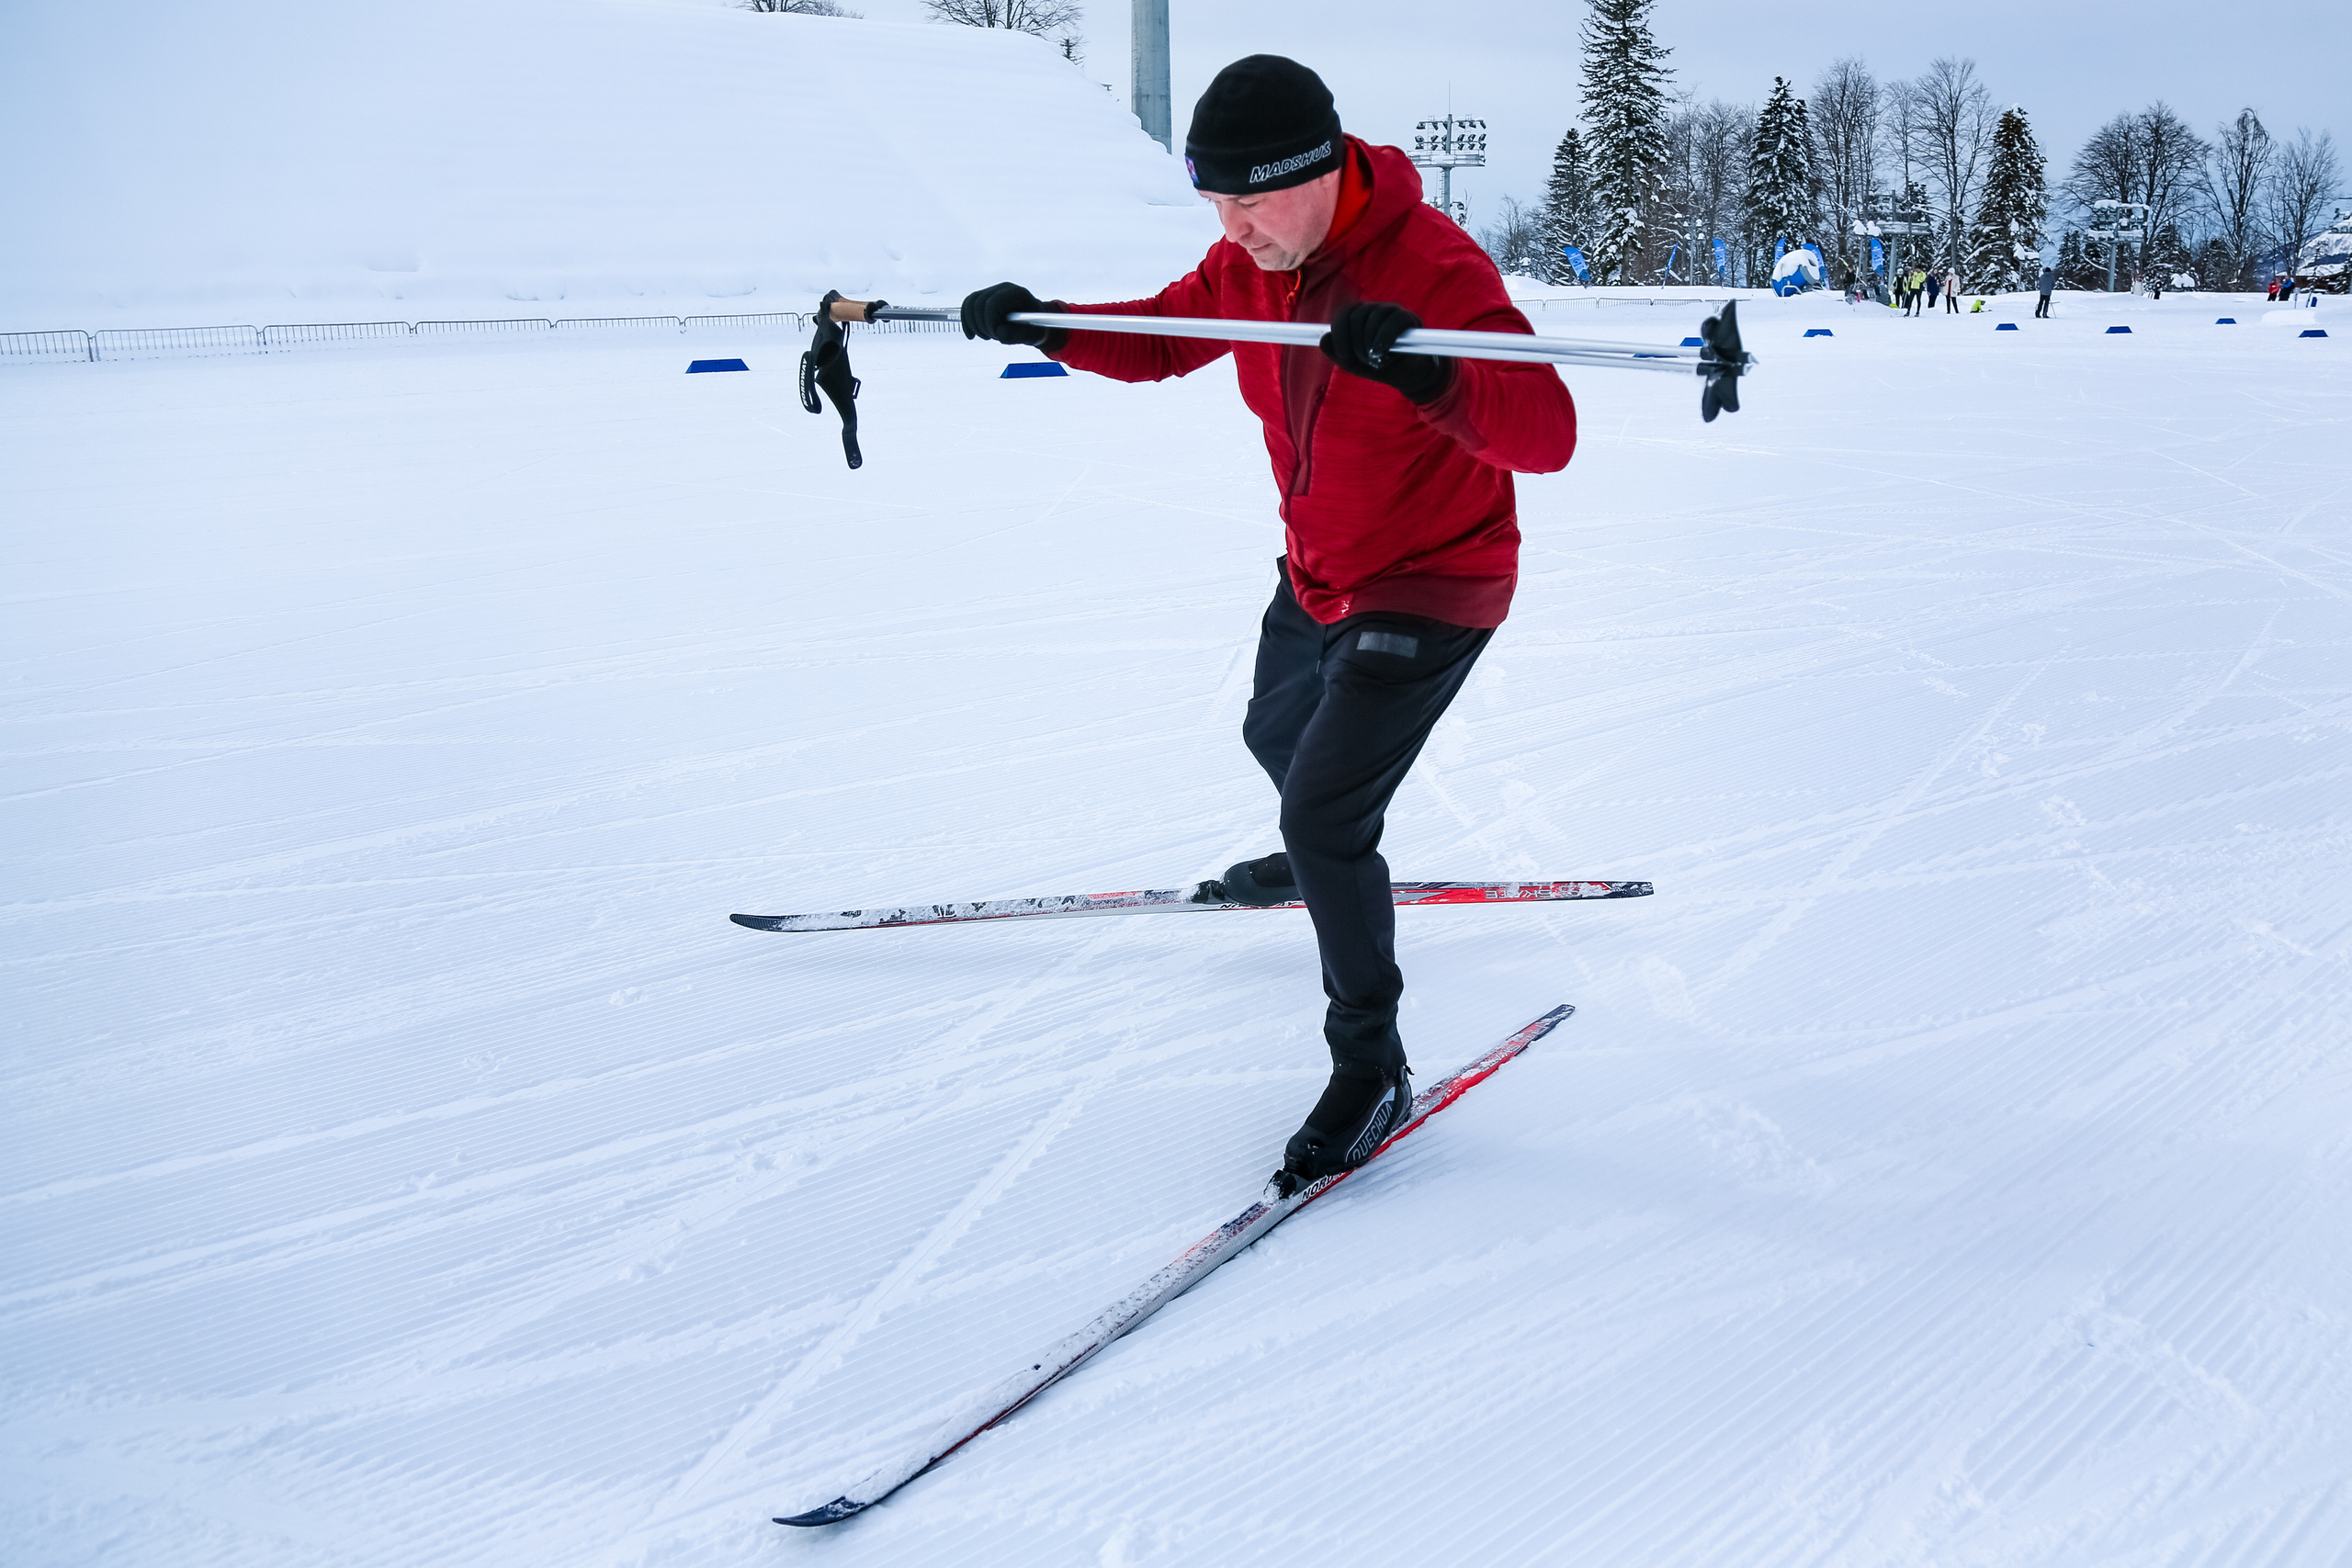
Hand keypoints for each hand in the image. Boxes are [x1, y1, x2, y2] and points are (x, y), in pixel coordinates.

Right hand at [961, 281, 1056, 346]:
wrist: (1035, 324)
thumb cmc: (1036, 328)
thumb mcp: (1033, 335)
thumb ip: (1018, 335)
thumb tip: (999, 333)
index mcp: (1016, 294)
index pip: (992, 303)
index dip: (990, 322)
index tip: (997, 335)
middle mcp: (1002, 288)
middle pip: (978, 303)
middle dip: (981, 325)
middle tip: (992, 338)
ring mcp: (992, 291)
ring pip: (970, 303)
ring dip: (973, 324)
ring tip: (987, 336)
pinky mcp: (984, 298)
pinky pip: (968, 305)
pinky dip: (967, 321)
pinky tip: (971, 335)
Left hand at [1319, 301, 1452, 404]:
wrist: (1408, 376)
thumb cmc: (1380, 365)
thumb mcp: (1353, 363)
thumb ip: (1336, 353)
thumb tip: (1324, 339)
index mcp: (1359, 316)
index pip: (1343, 313)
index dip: (1340, 334)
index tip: (1344, 355)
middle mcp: (1374, 309)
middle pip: (1356, 316)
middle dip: (1356, 344)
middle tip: (1365, 361)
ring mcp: (1392, 311)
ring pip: (1373, 319)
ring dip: (1370, 346)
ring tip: (1377, 361)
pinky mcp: (1409, 319)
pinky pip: (1392, 323)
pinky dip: (1384, 340)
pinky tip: (1382, 355)